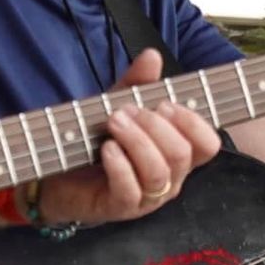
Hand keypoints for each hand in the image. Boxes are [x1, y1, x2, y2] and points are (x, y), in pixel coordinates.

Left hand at [35, 49, 221, 227]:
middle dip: (155, 126)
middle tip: (126, 111)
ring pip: (159, 173)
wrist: (56, 172)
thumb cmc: (94, 140)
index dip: (192, 122)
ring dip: (137, 141)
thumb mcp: (117, 104)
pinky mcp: (119, 208)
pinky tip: (106, 148)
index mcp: (176, 154)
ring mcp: (146, 198)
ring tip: (113, 122)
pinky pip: (131, 191)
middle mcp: (168, 178)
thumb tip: (152, 56)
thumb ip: (136, 83)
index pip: (207, 144)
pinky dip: (119, 165)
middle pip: (182, 154)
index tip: (165, 103)